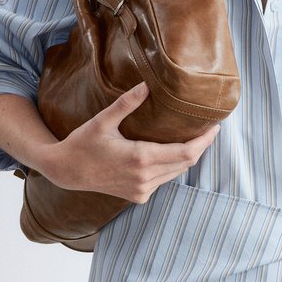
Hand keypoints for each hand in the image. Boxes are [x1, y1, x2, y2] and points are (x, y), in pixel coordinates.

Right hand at [39, 81, 220, 201]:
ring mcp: (142, 190)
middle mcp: (145, 178)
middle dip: (200, 147)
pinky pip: (164, 180)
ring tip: (196, 138)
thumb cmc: (83, 143)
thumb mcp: (102, 121)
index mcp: (140, 158)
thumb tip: (146, 85)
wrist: (66, 172)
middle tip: (209, 129)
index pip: (186, 152)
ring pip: (176, 173)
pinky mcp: (138, 196)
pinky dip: (172, 167)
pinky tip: (172, 153)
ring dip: (187, 157)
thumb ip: (126, 103)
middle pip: (186, 163)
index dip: (204, 141)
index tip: (215, 128)